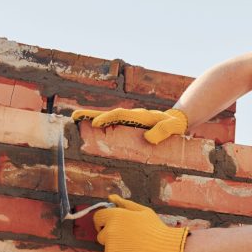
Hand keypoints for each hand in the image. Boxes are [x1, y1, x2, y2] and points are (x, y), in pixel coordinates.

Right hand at [71, 107, 187, 144]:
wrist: (177, 120)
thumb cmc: (175, 126)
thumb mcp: (173, 128)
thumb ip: (163, 131)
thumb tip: (148, 138)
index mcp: (141, 116)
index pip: (121, 115)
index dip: (108, 118)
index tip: (96, 123)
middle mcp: (133, 115)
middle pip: (110, 113)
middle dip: (92, 114)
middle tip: (74, 116)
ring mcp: (130, 119)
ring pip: (109, 117)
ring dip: (92, 117)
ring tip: (75, 119)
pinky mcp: (129, 123)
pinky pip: (113, 122)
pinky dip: (100, 122)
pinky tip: (89, 126)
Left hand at [93, 195, 189, 251]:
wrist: (166, 249)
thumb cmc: (156, 228)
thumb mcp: (144, 211)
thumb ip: (125, 204)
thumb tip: (111, 197)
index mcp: (115, 216)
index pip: (98, 217)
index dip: (103, 221)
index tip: (111, 226)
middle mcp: (110, 231)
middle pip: (102, 235)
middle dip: (112, 236)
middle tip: (129, 238)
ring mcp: (110, 248)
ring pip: (108, 249)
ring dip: (117, 249)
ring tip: (135, 248)